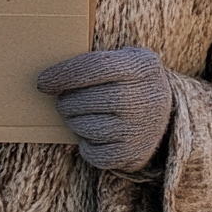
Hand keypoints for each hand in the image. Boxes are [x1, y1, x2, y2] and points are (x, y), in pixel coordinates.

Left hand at [37, 47, 171, 171]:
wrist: (169, 111)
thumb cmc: (132, 79)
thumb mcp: (126, 57)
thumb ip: (98, 59)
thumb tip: (53, 73)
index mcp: (140, 67)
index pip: (94, 68)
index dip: (63, 74)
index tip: (42, 82)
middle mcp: (145, 98)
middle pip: (88, 100)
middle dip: (66, 101)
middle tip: (62, 102)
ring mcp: (143, 129)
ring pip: (90, 128)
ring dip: (74, 122)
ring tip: (76, 116)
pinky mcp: (136, 154)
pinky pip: (97, 155)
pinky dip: (86, 146)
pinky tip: (90, 135)